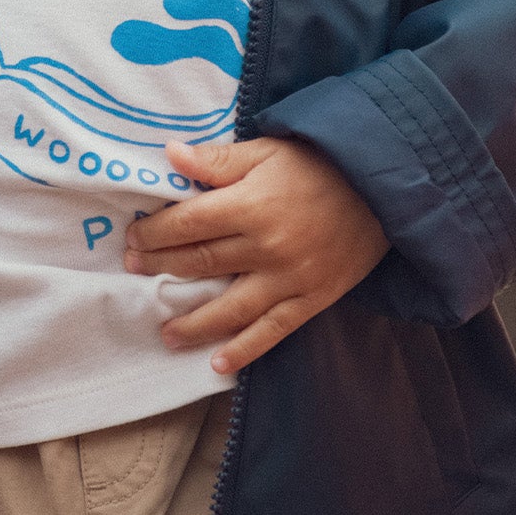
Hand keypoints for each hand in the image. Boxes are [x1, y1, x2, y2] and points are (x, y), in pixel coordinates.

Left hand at [125, 136, 387, 374]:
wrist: (382, 188)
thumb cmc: (318, 164)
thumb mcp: (266, 150)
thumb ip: (218, 160)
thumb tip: (170, 155)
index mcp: (251, 205)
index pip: (188, 224)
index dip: (155, 233)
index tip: (133, 238)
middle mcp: (266, 247)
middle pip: (202, 262)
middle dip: (162, 267)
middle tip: (134, 272)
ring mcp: (290, 278)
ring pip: (230, 308)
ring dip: (193, 323)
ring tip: (166, 333)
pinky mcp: (312, 299)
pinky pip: (272, 330)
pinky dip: (244, 350)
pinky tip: (218, 363)